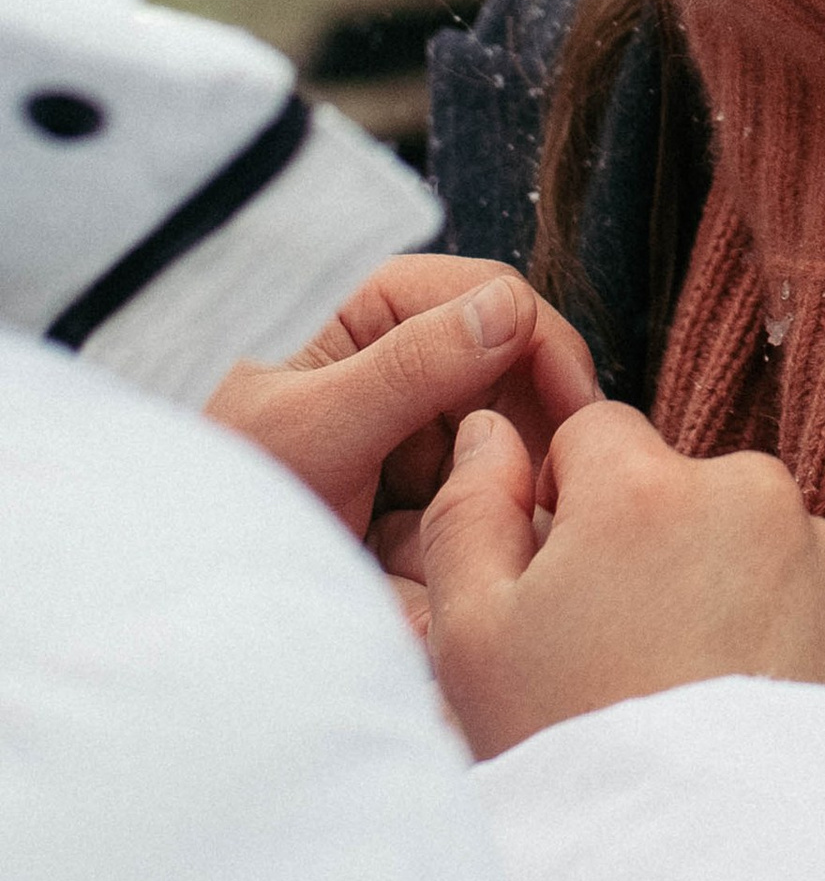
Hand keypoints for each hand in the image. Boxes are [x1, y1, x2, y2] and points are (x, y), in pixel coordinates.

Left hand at [206, 260, 598, 581]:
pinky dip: (477, 531)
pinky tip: (459, 568)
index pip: (494, 298)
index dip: (546, 352)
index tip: (582, 420)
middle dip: (529, 438)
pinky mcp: (420, 487)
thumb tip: (510, 308)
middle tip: (544, 505)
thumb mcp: (315, 430)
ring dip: (503, 494)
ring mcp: (413, 424)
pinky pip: (477, 499)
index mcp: (374, 310)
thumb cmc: (224, 494)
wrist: (186, 581)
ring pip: (504, 444)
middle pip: (514, 375)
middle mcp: (402, 357)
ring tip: (491, 547)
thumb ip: (411, 367)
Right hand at [420, 402, 824, 760]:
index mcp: (646, 487)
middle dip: (656, 548)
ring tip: (695, 698)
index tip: (567, 589)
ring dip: (731, 590)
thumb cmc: (574, 757)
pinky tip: (756, 713)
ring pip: (759, 543)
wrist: (709, 880)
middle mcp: (753, 496)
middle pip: (685, 489)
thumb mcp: (472, 643)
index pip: (597, 435)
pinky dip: (797, 637)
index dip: (571, 507)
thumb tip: (493, 430)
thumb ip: (470, 512)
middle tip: (628, 660)